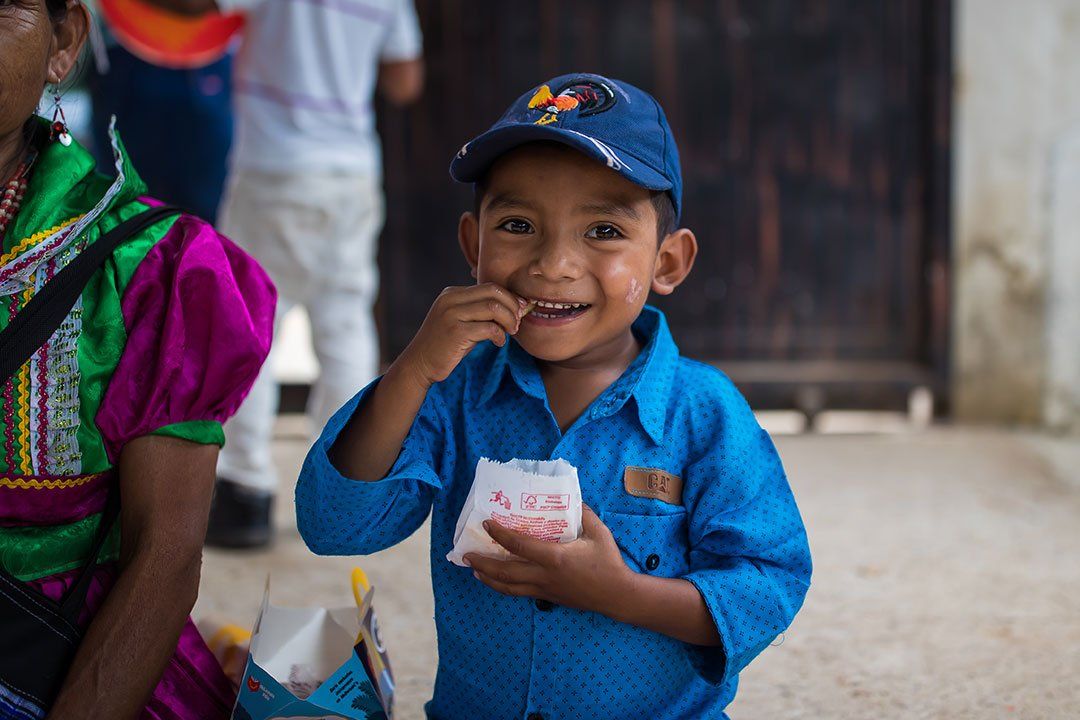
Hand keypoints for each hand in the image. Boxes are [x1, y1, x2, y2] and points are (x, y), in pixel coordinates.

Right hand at [395, 283, 527, 388]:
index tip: (520, 310)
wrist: (419, 364)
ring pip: (494, 307)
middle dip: (512, 307)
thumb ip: (480, 312)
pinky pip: (489, 328)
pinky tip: (499, 342)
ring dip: (509, 320)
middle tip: (518, 323)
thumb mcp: (461, 321)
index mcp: (452, 293)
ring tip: (510, 332)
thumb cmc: (446, 345)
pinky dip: (500, 335)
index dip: (510, 297)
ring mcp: (451, 314)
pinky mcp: (455, 331)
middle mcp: (450, 299)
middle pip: (494, 292)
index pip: (490, 286)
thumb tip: (514, 307)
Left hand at [465, 506, 635, 616]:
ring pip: (508, 587)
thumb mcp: (599, 532)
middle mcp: (544, 575)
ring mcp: (544, 589)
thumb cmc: (608, 563)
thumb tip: (573, 498)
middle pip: (505, 571)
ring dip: (488, 578)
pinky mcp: (547, 597)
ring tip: (474, 570)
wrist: (617, 595)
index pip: (519, 545)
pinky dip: (504, 586)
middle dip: (483, 563)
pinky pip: (519, 592)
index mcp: (554, 557)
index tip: (487, 523)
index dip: (500, 534)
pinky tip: (497, 581)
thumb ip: (584, 513)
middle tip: (467, 555)